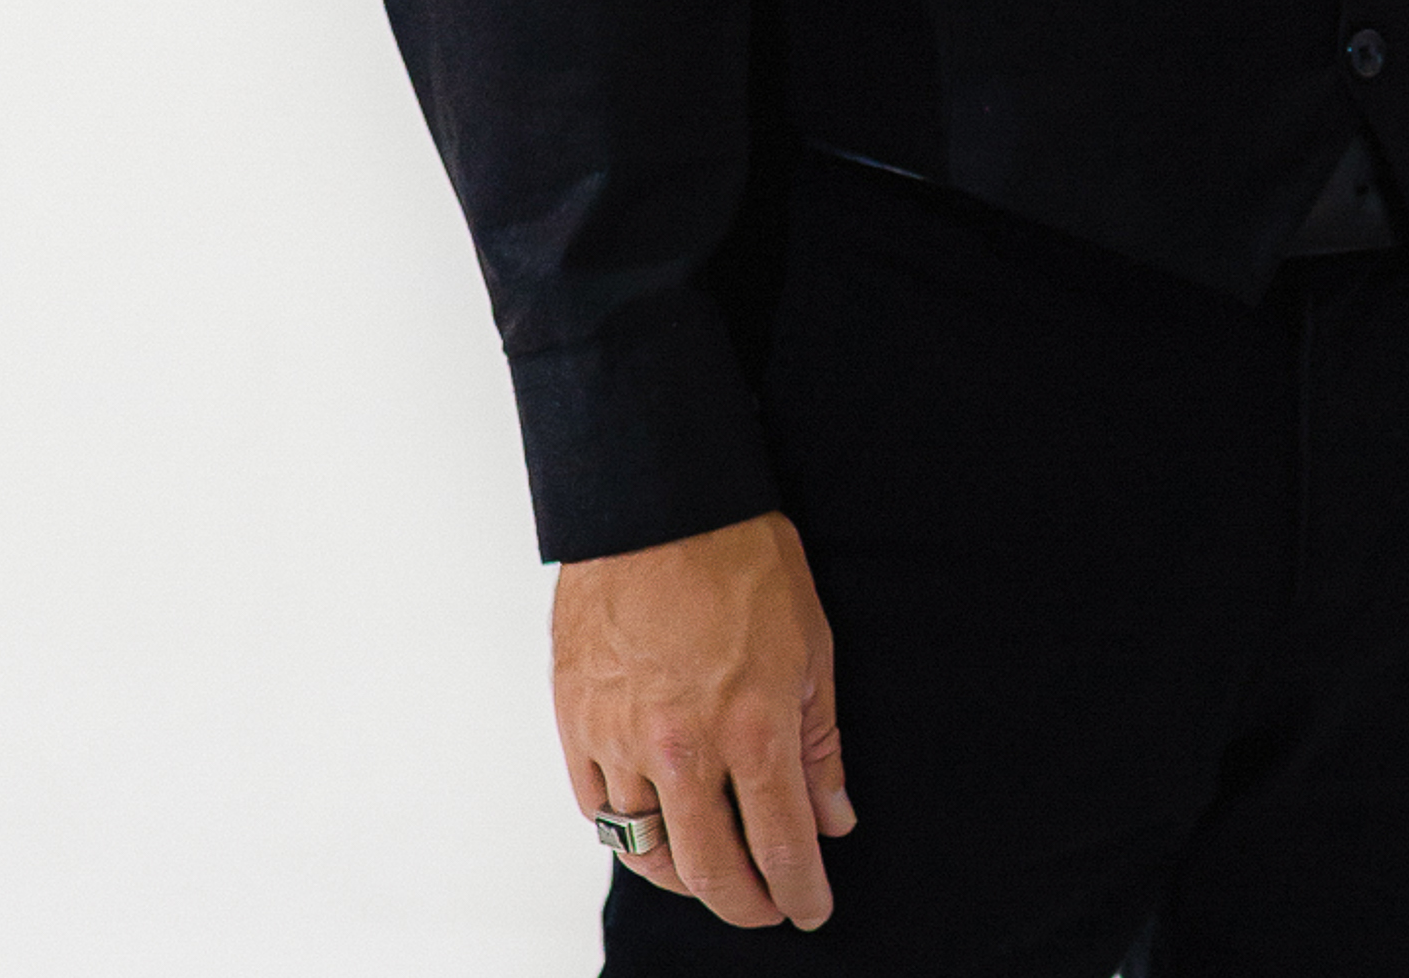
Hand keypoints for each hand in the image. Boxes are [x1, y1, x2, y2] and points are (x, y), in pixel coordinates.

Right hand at [552, 507, 854, 929]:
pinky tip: (655, 824)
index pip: (780, 847)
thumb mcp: (810, 643)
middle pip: (711, 873)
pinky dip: (627, 830)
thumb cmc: (740, 557)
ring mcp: (621, 741)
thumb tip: (832, 819)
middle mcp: (684, 749)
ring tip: (712, 872)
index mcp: (752, 729)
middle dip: (747, 905)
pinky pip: (597, 810)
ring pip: (649, 853)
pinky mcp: (576, 723)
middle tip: (767, 907)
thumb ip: (819, 741)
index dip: (800, 892)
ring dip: (686, 877)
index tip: (811, 909)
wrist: (659, 499)